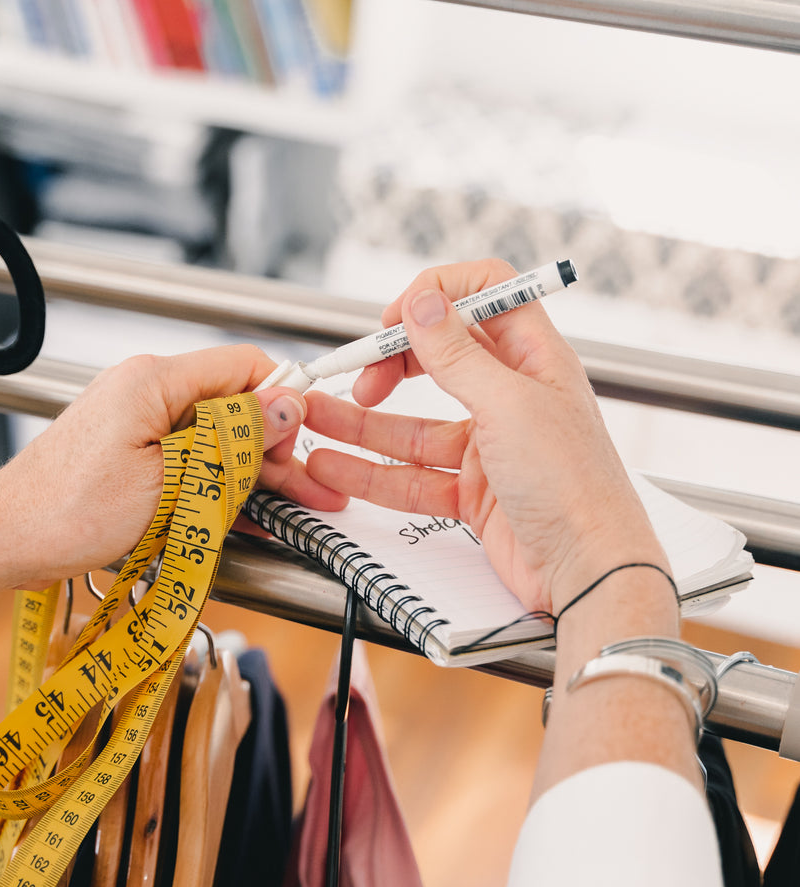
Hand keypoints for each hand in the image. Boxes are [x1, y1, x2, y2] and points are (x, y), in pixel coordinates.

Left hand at [0, 344, 343, 604]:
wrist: (11, 541)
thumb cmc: (69, 511)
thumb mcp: (172, 477)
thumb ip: (235, 440)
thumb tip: (286, 407)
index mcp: (154, 380)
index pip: (243, 364)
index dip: (282, 398)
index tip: (305, 437)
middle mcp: (148, 391)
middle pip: (234, 406)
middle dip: (275, 448)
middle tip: (307, 488)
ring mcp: (141, 421)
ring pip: (218, 437)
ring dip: (252, 473)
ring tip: (289, 508)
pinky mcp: (137, 451)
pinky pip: (194, 458)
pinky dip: (220, 484)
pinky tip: (249, 514)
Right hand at [304, 259, 666, 614]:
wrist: (590, 572)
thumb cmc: (575, 487)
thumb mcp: (509, 406)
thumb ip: (458, 355)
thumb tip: (424, 302)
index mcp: (534, 359)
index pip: (485, 294)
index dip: (437, 294)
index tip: (396, 316)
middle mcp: (512, 398)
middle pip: (440, 359)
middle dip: (392, 361)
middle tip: (359, 373)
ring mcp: (491, 447)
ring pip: (415, 425)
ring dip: (364, 422)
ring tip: (317, 417)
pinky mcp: (474, 493)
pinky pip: (413, 476)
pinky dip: (373, 472)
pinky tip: (336, 466)